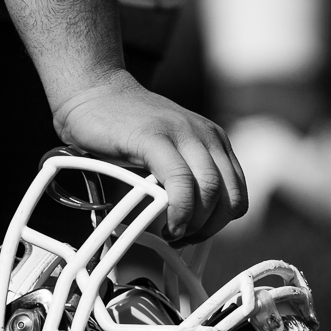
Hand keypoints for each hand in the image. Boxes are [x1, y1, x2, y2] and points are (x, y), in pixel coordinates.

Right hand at [52, 70, 246, 241]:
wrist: (93, 92)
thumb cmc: (126, 129)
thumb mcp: (169, 151)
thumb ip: (186, 178)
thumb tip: (193, 223)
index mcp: (213, 141)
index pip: (237, 193)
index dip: (220, 224)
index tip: (195, 235)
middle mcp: (204, 135)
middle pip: (229, 195)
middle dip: (209, 228)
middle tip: (182, 238)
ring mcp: (181, 133)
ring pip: (210, 190)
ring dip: (195, 223)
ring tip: (172, 232)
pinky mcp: (155, 137)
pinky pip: (180, 181)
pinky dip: (179, 210)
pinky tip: (165, 223)